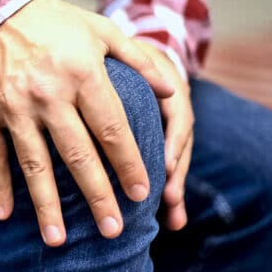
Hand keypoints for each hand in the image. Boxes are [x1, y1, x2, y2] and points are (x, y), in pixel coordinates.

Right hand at [0, 0, 173, 245]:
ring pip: (35, 165)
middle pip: (79, 156)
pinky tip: (5, 216)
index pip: (112, 129)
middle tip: (113, 231)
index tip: (143, 194)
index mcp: (82, 73)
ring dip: (47, 206)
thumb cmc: (51, 20)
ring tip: (59, 242)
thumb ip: (138, 60)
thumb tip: (171, 92)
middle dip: (98, 197)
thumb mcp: (99, 29)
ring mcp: (13, 106)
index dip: (129, 164)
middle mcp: (48, 93)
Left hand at [132, 40, 192, 230]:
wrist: (141, 51)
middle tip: (167, 199)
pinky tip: (173, 219)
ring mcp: (173, 124)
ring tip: (174, 221)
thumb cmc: (121, 55)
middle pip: (180, 145)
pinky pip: (171, 167)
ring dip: (176, 191)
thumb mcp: (121, 53)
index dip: (173, 140)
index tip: (167, 163)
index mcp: (164, 86)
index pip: (177, 115)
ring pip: (178, 161)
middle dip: (175, 174)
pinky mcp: (168, 139)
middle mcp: (173, 108)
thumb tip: (90, 77)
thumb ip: (117, 70)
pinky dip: (172, 192)